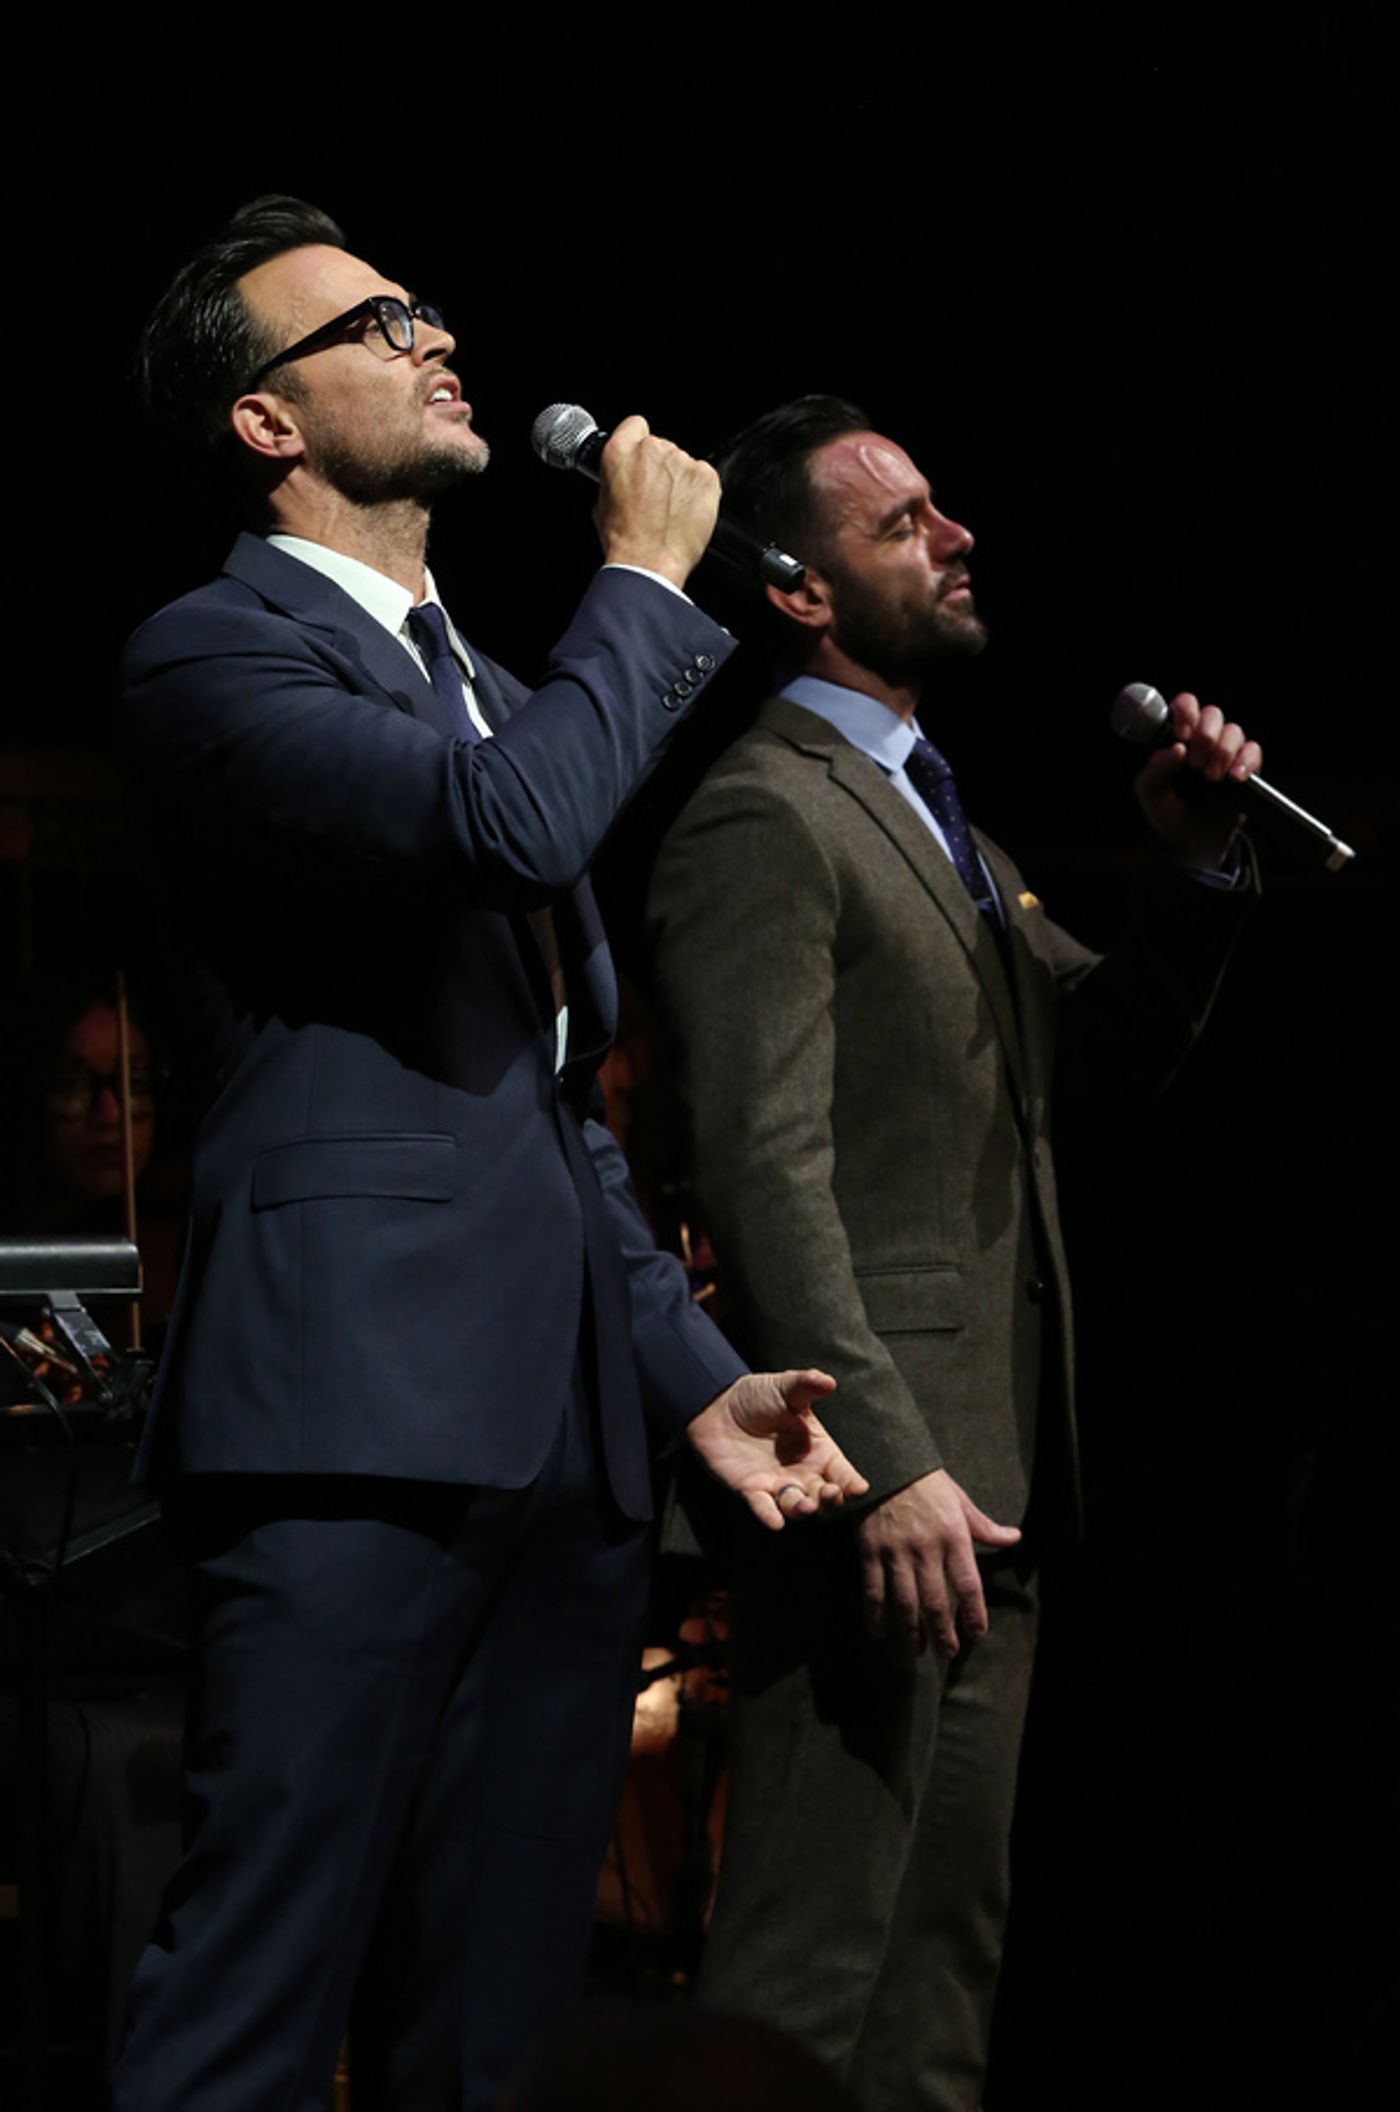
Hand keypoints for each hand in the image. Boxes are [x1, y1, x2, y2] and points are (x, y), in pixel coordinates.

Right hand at [592, 414, 720, 588]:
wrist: (649, 563)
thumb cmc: (625, 540)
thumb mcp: (601, 504)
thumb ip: (615, 479)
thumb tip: (622, 479)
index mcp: (621, 451)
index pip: (635, 425)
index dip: (639, 441)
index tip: (642, 458)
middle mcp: (652, 450)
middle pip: (661, 446)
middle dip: (660, 467)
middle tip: (656, 497)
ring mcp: (681, 461)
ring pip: (683, 462)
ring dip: (680, 481)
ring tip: (671, 510)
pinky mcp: (706, 476)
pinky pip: (704, 476)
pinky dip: (699, 492)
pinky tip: (687, 512)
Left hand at [685, 1369, 866, 1530]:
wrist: (718, 1404)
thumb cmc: (758, 1395)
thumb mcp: (786, 1388)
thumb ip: (806, 1385)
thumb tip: (828, 1381)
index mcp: (819, 1451)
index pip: (842, 1473)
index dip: (852, 1483)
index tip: (859, 1489)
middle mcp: (803, 1473)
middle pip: (825, 1496)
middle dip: (831, 1500)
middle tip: (831, 1494)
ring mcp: (778, 1484)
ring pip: (797, 1506)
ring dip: (803, 1509)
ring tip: (807, 1506)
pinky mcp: (752, 1490)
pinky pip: (763, 1508)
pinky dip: (769, 1515)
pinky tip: (775, 1522)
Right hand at [858, 1468, 1020, 1660]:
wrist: (885, 1460)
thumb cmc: (926, 1482)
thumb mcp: (960, 1501)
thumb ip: (985, 1527)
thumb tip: (1014, 1538)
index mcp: (953, 1535)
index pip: (968, 1584)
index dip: (973, 1613)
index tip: (977, 1634)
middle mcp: (925, 1547)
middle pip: (935, 1601)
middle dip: (942, 1633)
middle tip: (947, 1654)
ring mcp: (895, 1551)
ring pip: (904, 1601)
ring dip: (911, 1632)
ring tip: (917, 1651)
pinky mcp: (869, 1550)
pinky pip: (872, 1590)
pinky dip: (875, 1615)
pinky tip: (879, 1632)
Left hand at [1134, 691, 1262, 869]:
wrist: (1191, 843)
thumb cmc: (1168, 811)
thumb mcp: (1150, 794)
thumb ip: (1155, 770)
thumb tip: (1175, 749)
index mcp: (1177, 738)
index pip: (1185, 706)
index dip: (1185, 712)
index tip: (1182, 734)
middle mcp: (1203, 739)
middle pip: (1212, 714)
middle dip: (1205, 735)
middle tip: (1194, 763)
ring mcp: (1226, 751)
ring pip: (1233, 731)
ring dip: (1222, 751)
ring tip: (1211, 778)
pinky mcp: (1247, 767)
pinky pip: (1253, 751)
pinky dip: (1245, 762)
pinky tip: (1234, 777)